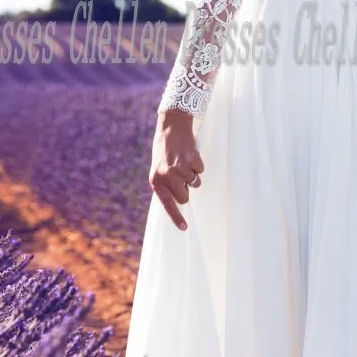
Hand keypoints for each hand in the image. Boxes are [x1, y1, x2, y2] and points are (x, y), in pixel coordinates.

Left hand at [149, 109, 204, 230]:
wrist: (171, 127)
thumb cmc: (164, 150)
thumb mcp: (158, 169)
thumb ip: (165, 184)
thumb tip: (178, 201)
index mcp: (156, 180)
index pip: (167, 204)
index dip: (176, 217)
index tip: (184, 228)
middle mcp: (167, 176)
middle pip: (184, 198)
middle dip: (186, 190)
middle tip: (181, 175)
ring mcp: (180, 169)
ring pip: (195, 184)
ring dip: (192, 175)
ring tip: (183, 161)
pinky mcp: (192, 161)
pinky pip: (200, 171)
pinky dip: (197, 164)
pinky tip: (189, 155)